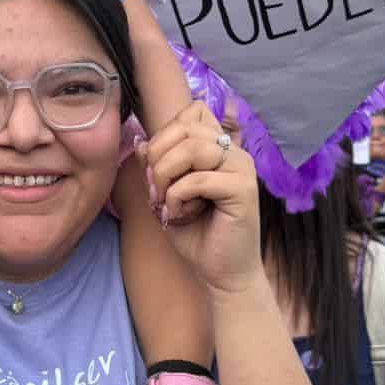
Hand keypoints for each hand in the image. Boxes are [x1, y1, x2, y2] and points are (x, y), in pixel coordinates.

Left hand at [140, 102, 261, 293]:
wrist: (222, 273)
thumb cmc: (197, 234)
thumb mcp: (166, 194)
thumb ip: (156, 166)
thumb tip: (140, 141)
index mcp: (219, 147)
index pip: (192, 111)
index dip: (164, 134)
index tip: (154, 167)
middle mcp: (234, 152)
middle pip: (187, 127)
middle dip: (158, 155)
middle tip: (154, 188)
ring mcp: (242, 168)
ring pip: (193, 148)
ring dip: (166, 175)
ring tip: (166, 202)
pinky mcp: (244, 189)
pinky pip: (198, 179)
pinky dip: (178, 197)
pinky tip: (180, 215)